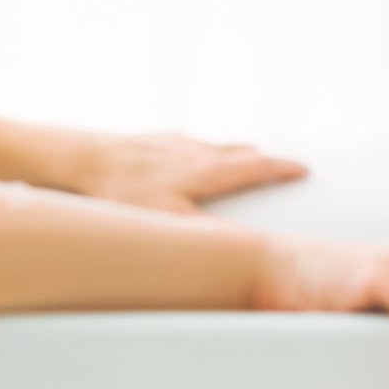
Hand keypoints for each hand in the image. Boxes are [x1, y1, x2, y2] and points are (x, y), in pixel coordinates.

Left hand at [77, 133, 307, 213]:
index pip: (258, 166)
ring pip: (215, 145)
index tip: (304, 170)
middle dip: (263, 161)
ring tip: (242, 161)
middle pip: (241, 152)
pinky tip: (190, 158)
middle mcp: (197, 149)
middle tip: (279, 168)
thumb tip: (245, 249)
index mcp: (208, 169)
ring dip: (234, 153)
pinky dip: (202, 151)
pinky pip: (188, 144)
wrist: (83, 157)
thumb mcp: (169, 219)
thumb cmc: (124, 190)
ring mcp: (175, 141)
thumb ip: (207, 234)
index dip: (283, 169)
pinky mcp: (154, 139)